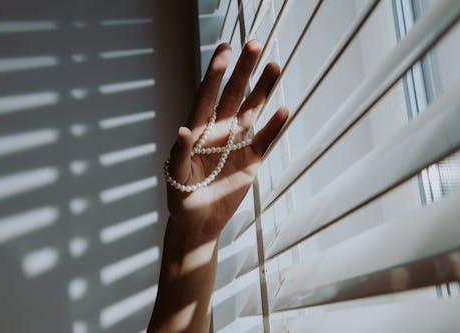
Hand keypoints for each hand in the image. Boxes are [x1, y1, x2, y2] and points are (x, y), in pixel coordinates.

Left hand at [166, 41, 287, 236]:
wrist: (199, 223)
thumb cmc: (182, 200)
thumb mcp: (175, 178)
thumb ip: (179, 154)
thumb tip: (183, 129)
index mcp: (198, 132)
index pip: (207, 96)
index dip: (216, 73)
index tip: (225, 49)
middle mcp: (219, 133)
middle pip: (234, 96)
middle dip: (244, 71)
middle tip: (256, 45)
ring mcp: (236, 145)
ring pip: (252, 111)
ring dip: (263, 90)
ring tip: (275, 66)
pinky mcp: (251, 160)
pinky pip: (265, 140)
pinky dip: (274, 126)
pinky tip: (283, 109)